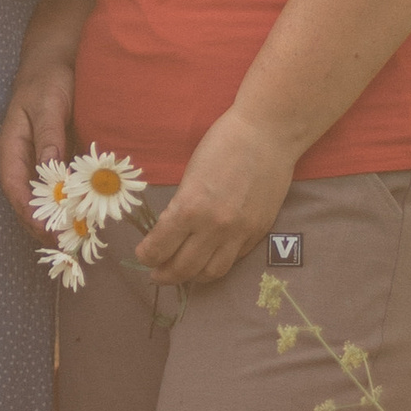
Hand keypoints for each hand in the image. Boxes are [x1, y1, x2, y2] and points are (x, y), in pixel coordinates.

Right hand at [0, 49, 78, 228]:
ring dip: (56, 217)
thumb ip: (48, 136)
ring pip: (43, 197)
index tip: (47, 230)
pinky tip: (86, 214)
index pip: (13, 186)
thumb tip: (49, 171)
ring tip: (76, 237)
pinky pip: (60, 186)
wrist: (57, 60)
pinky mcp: (57, 159)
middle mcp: (22, 159)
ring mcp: (39, 161)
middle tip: (65, 244)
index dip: (28, 211)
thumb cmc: (48, 80)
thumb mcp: (47, 105)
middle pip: (26, 199)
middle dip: (42, 224)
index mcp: (11, 147)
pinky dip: (70, 202)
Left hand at [133, 109, 297, 287]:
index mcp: (190, 208)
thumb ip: (182, 207)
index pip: (160, 247)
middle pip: (184, 268)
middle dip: (164, 274)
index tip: (142, 255)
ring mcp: (240, 233)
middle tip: (156, 273)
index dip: (146, 256)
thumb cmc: (224, 143)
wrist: (268, 134)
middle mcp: (214, 227)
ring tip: (183, 272)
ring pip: (211, 273)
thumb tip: (171, 232)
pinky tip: (209, 256)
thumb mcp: (190, 175)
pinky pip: (234, 259)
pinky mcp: (259, 232)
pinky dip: (217, 262)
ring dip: (193, 277)